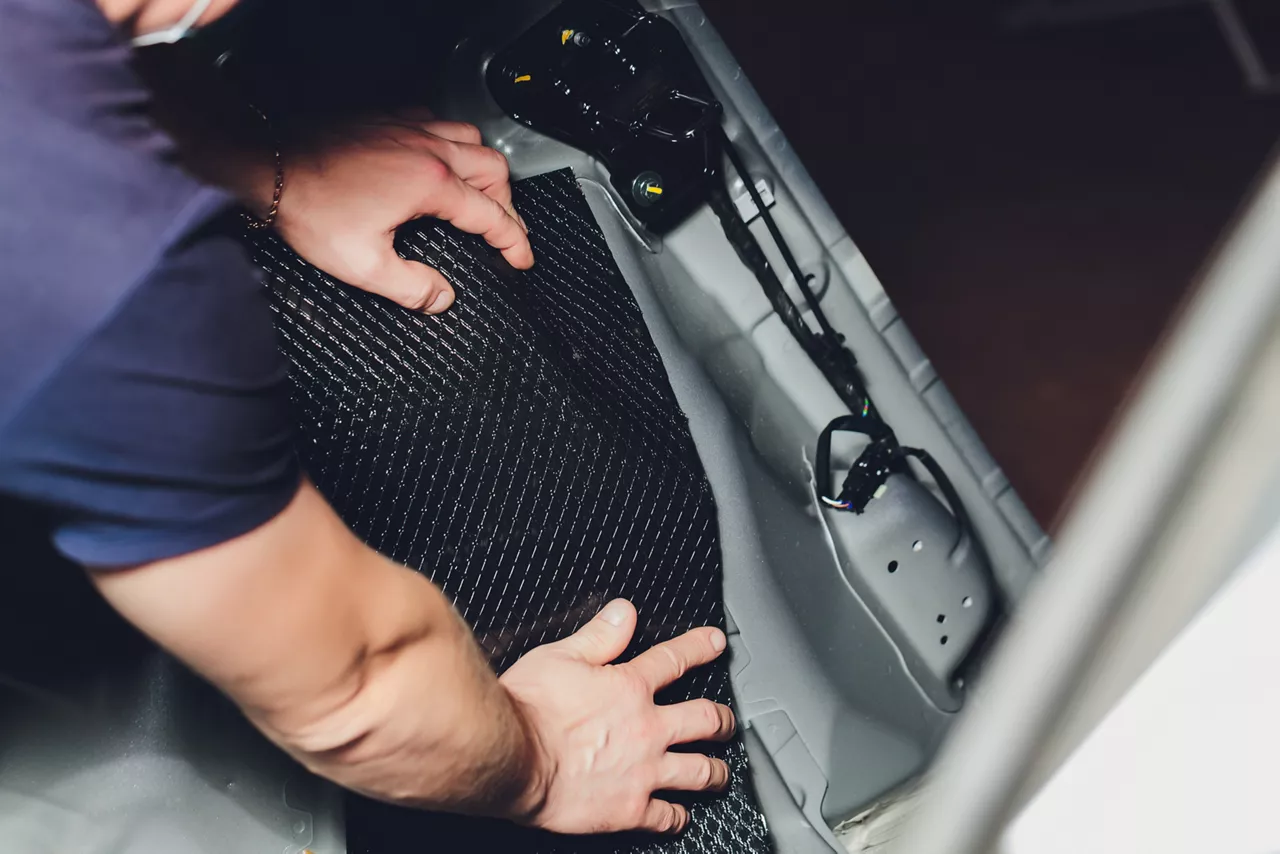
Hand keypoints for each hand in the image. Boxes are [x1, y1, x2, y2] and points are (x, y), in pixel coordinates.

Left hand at [272, 119, 533, 312]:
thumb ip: (411, 287)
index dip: (514, 241)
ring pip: (470, 138)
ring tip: (484, 193)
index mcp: (430, 183)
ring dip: (485, 167)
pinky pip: (438, 122)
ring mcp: (407, 128)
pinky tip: (441, 158)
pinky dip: (452, 142)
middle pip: (493, 169)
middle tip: (506, 230)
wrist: (268, 167)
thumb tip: (441, 299)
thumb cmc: (310, 209)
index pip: (491, 215)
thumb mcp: (363, 265)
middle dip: (507, 203)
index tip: (522, 258)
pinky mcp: (386, 119)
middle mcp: (426, 148)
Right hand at [499, 599, 735, 834]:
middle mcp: (647, 729)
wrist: (512, 758)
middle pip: (704, 720)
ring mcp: (644, 771)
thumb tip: (625, 613)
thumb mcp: (560, 656)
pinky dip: (678, 818)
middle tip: (727, 721)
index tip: (716, 643)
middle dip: (722, 719)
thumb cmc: (528, 708)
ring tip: (720, 772)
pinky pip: (667, 818)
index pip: (675, 660)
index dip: (700, 647)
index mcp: (630, 688)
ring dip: (715, 771)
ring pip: (699, 771)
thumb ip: (599, 636)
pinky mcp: (630, 809)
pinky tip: (682, 816)